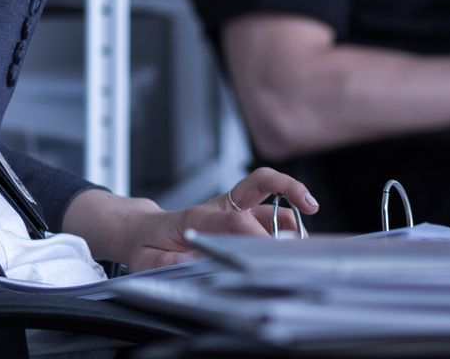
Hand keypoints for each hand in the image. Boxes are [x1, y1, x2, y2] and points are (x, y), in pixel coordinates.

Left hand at [144, 169, 319, 266]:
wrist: (139, 231)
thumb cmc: (146, 244)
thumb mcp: (148, 260)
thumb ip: (171, 264)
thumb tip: (197, 266)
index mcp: (197, 216)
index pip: (234, 219)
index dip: (254, 234)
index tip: (268, 250)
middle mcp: (219, 208)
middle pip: (260, 182)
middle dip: (288, 187)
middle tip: (310, 204)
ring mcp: (230, 211)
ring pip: (268, 203)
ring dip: (291, 214)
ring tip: (304, 239)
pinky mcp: (237, 219)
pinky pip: (267, 216)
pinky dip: (285, 226)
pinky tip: (293, 242)